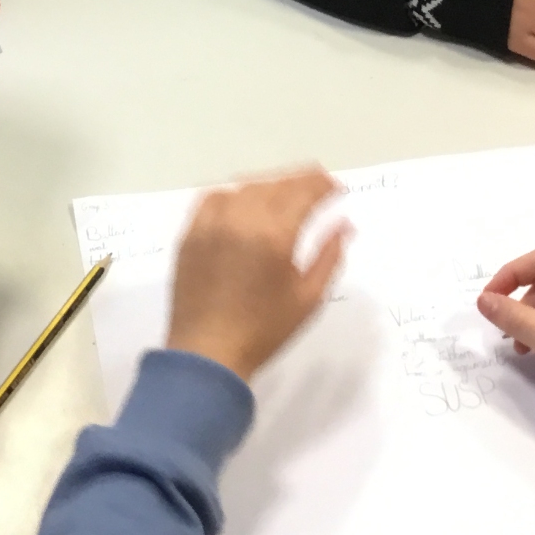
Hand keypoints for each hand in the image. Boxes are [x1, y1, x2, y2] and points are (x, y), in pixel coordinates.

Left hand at [166, 167, 349, 381]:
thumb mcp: (308, 297)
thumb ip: (329, 255)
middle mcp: (240, 219)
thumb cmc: (264, 330)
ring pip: (244, 187)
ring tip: (284, 196)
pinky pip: (213, 198)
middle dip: (300, 182)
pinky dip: (234, 194)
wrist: (208, 353)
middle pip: (275, 184)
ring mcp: (210, 223)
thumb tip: (344, 224)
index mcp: (273, 234)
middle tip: (317, 188)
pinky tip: (243, 205)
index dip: (322, 185)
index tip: (336, 188)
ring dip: (269, 185)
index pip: (303, 192)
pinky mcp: (190, 233)